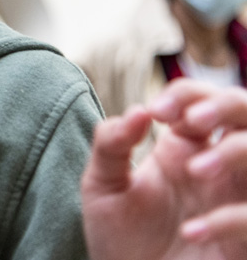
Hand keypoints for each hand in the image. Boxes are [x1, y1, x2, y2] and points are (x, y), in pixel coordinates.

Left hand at [82, 80, 246, 259]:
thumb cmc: (119, 235)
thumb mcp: (102, 185)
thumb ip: (111, 144)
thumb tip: (136, 112)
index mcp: (186, 145)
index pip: (202, 99)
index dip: (186, 95)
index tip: (156, 112)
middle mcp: (220, 167)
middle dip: (226, 105)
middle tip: (192, 120)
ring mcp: (235, 200)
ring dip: (236, 153)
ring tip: (195, 170)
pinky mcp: (244, 240)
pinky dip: (230, 221)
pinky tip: (192, 230)